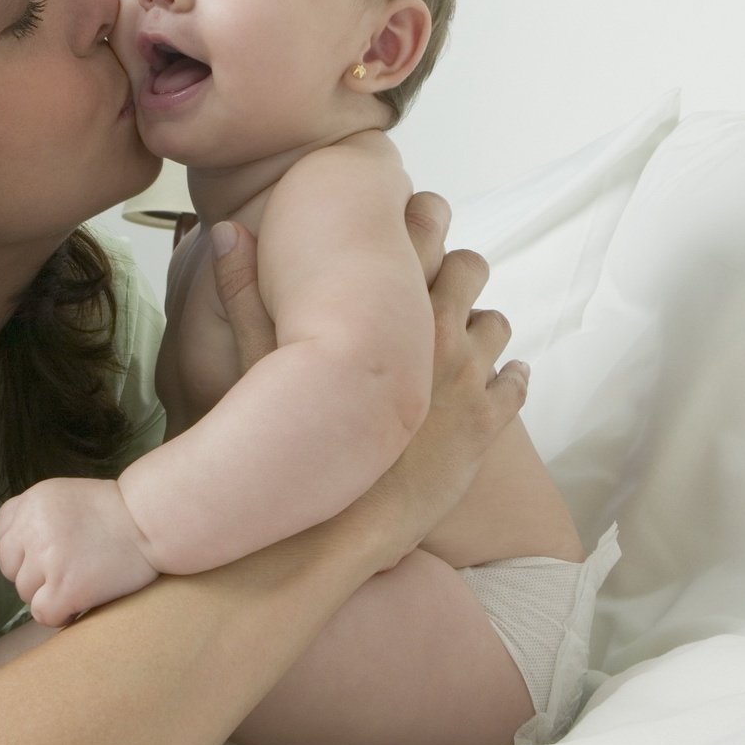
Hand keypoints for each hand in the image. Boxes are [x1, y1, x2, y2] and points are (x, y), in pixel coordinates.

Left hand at [0, 477, 159, 627]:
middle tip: (67, 569)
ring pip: (26, 593)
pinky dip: (60, 614)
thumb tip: (18, 552)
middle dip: (34, 573)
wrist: (153, 520)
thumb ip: (37, 516)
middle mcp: (33, 527)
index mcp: (32, 501)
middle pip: (10, 567)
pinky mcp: (65, 586)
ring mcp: (48, 558)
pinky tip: (80, 603)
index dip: (23, 550)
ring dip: (49, 594)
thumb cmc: (118, 512)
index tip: (48, 553)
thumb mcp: (66, 497)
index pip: (2, 535)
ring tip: (80, 582)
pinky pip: (43, 614)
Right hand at [209, 192, 526, 572]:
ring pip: (497, 324)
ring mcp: (469, 378)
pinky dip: (511, 377)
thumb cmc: (295, 440)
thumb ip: (244, 294)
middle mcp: (438, 332)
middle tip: (444, 277)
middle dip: (459, 267)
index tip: (412, 226)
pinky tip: (499, 378)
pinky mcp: (486, 423)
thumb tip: (227, 231)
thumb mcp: (256, 362)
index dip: (421, 220)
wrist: (338, 523)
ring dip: (482, 324)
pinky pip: (516, 384)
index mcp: (390, 305)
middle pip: (471, 267)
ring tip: (464, 334)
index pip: (424, 230)